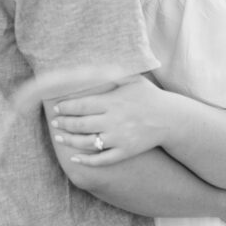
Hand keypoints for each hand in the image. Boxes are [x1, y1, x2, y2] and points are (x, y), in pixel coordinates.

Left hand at [50, 76, 167, 164]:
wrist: (170, 119)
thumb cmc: (149, 96)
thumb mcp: (133, 80)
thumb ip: (112, 73)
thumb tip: (92, 65)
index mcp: (113, 101)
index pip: (82, 105)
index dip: (66, 107)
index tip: (56, 107)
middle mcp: (114, 120)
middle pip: (81, 124)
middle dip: (64, 123)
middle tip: (54, 122)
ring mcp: (119, 138)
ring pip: (87, 142)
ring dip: (70, 141)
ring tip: (59, 138)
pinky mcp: (125, 152)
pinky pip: (102, 159)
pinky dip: (86, 160)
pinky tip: (74, 158)